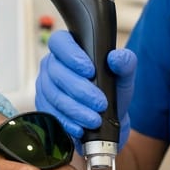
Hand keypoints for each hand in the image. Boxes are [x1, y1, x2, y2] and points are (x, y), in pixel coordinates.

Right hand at [35, 30, 135, 148]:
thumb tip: (116, 58)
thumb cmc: (112, 92)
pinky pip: (50, 113)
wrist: (106, 120)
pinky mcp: (44, 107)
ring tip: (94, 119)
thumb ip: (126, 63)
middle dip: (80, 90)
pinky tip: (80, 127)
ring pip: (53, 95)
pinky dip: (67, 122)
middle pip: (56, 73)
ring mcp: (45, 86)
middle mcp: (52, 65)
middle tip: (100, 103)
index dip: (71, 55)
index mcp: (68, 49)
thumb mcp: (124, 77)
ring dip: (75, 109)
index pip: (59, 42)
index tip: (90, 71)